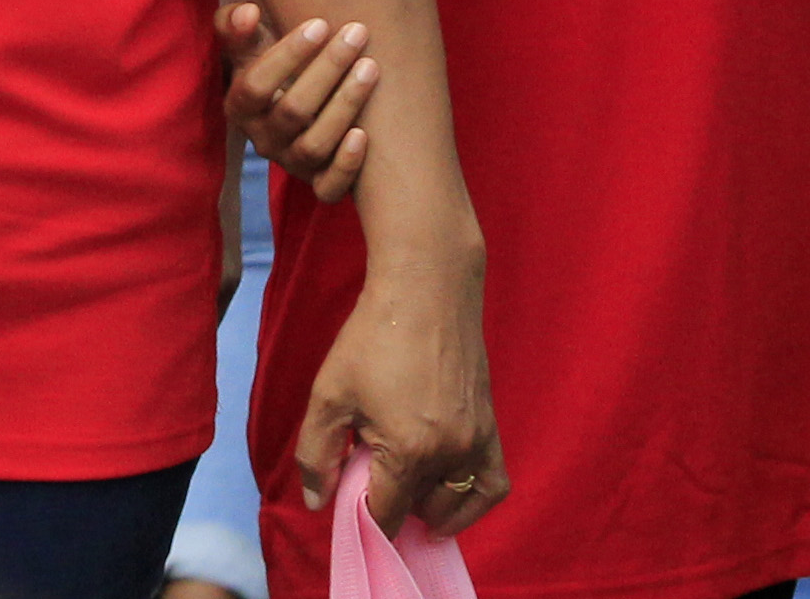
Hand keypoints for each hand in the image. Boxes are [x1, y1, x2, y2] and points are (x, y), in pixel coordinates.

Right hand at [218, 0, 376, 199]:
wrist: (294, 99)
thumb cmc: (272, 61)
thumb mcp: (248, 43)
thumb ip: (236, 24)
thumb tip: (249, 12)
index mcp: (239, 106)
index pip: (256, 85)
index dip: (287, 55)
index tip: (320, 23)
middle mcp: (262, 140)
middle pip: (292, 111)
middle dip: (327, 68)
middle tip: (357, 33)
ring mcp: (291, 163)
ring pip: (314, 146)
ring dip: (345, 106)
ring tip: (371, 67)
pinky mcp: (319, 183)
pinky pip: (329, 189)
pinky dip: (346, 166)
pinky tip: (365, 134)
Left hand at [291, 246, 502, 534]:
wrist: (427, 290)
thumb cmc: (371, 338)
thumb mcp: (329, 394)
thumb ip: (316, 453)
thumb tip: (317, 504)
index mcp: (409, 451)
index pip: (387, 514)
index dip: (363, 518)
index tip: (349, 506)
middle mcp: (450, 453)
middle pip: (419, 508)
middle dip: (393, 507)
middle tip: (370, 485)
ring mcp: (477, 441)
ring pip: (455, 501)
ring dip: (430, 508)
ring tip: (406, 495)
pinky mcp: (491, 426)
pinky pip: (493, 483)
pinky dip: (474, 500)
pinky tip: (451, 497)